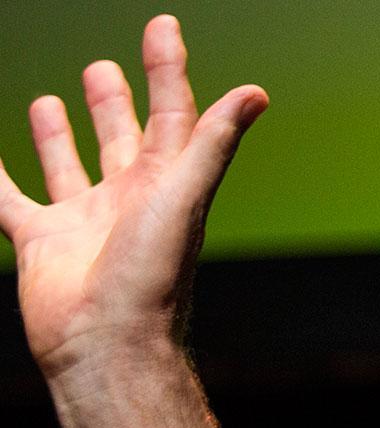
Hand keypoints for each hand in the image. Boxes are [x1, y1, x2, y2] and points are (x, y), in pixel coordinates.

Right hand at [0, 14, 265, 381]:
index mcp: (165, 187)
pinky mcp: (40, 242)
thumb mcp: (185, 197)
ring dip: (60, 136)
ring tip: (48, 100)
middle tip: (103, 67)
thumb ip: (212, 143)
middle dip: (115, 103)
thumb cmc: (153, 276)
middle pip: (121, 139)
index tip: (163, 25)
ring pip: (68, 166)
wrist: (109, 344)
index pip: (172, 114)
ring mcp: (82, 222)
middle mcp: (127, 202)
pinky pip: (7, 197)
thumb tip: (255, 94)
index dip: (169, 69)